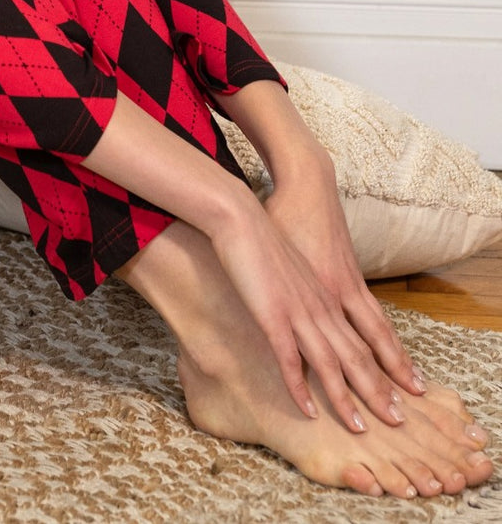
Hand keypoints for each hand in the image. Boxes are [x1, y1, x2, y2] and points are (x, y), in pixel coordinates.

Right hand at [207, 189, 416, 433]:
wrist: (242, 216)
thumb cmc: (266, 232)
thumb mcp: (296, 265)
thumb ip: (307, 288)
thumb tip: (308, 304)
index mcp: (329, 293)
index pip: (366, 337)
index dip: (387, 366)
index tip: (403, 390)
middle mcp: (322, 305)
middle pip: (358, 355)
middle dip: (379, 391)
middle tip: (398, 421)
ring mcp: (299, 311)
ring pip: (331, 363)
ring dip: (347, 399)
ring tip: (360, 429)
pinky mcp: (273, 314)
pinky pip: (290, 358)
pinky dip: (300, 387)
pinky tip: (307, 409)